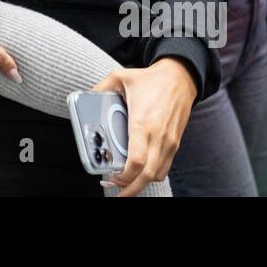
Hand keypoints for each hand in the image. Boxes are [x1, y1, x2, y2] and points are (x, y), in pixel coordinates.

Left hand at [94, 57, 196, 196]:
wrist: (181, 77)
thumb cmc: (150, 79)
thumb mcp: (120, 77)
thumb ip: (100, 88)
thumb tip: (85, 97)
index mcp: (143, 123)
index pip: (136, 160)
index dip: (123, 176)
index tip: (110, 178)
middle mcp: (158, 136)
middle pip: (147, 175)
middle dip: (130, 189)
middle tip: (114, 190)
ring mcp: (169, 142)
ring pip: (157, 174)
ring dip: (140, 184)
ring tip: (124, 183)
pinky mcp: (175, 143)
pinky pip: (164, 167)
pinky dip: (151, 175)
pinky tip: (138, 173)